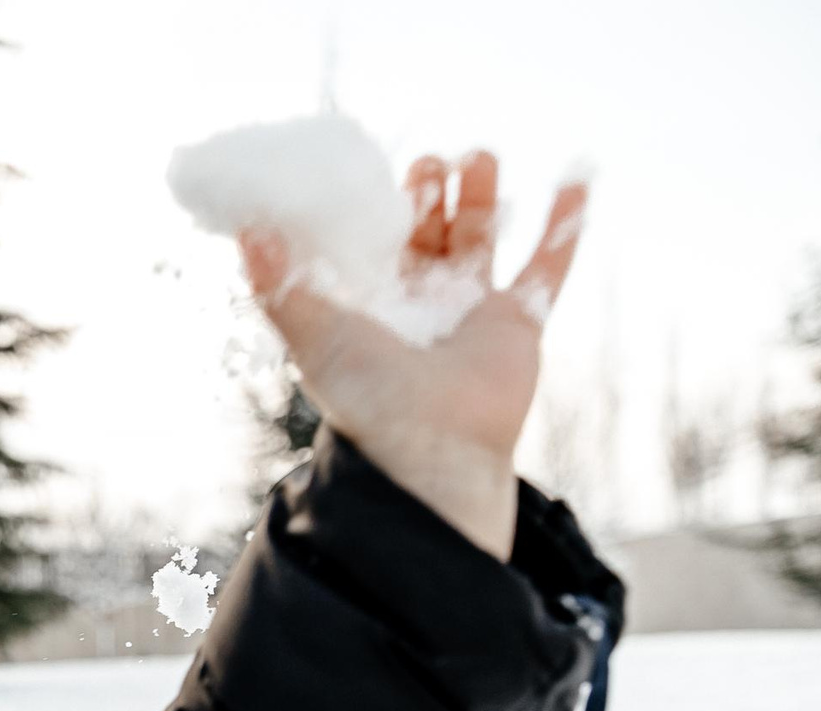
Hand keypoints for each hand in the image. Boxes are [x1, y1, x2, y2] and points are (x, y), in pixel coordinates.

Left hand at [241, 152, 587, 559]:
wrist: (430, 445)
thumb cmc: (368, 397)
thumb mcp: (313, 335)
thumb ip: (279, 285)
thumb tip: (245, 229)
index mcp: (374, 307)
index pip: (377, 244)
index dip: (376, 208)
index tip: (374, 171)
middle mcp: (423, 306)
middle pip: (430, 233)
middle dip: (430, 194)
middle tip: (429, 161)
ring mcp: (472, 312)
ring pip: (482, 238)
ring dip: (481, 196)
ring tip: (478, 156)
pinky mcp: (518, 324)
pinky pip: (548, 267)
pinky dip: (564, 226)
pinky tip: (575, 182)